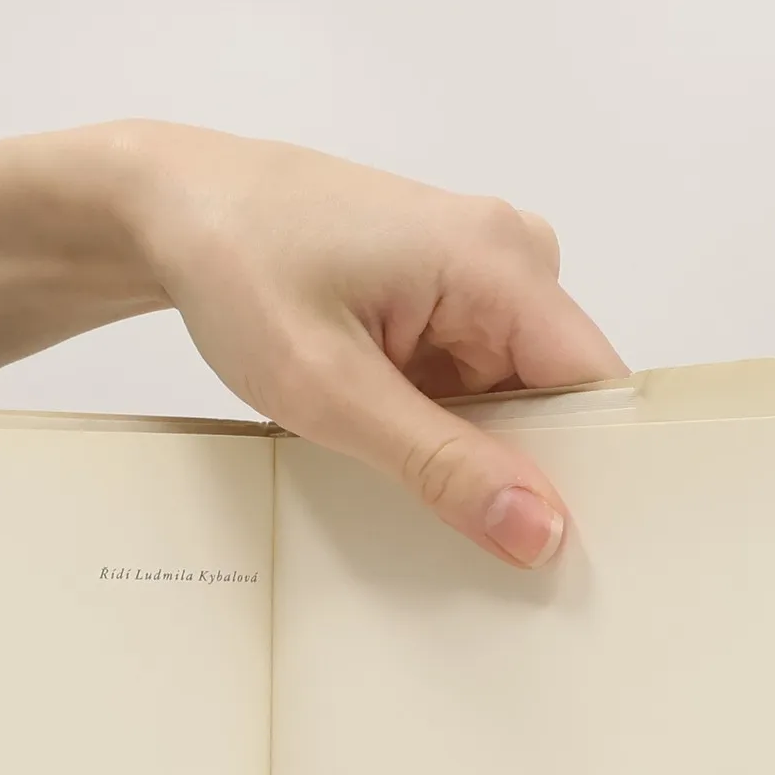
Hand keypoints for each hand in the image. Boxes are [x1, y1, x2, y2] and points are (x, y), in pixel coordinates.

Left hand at [123, 125, 626, 566]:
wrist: (178, 211)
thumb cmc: (240, 271)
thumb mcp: (332, 391)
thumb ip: (440, 465)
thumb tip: (538, 529)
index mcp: (501, 261)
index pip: (596, 389)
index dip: (595, 476)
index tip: (575, 562)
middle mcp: (512, 258)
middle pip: (561, 400)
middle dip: (527, 477)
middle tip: (485, 563)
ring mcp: (482, 279)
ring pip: (515, 403)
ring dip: (476, 460)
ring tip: (421, 506)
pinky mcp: (449, 300)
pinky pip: (476, 388)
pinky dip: (445, 434)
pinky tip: (401, 465)